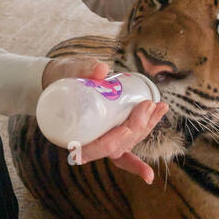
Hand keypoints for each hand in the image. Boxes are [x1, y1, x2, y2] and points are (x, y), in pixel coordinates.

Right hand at [40, 56, 166, 183]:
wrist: (58, 79)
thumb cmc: (62, 77)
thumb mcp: (68, 71)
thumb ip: (83, 69)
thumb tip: (102, 69)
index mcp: (75, 136)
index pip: (98, 148)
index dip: (114, 142)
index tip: (126, 129)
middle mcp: (90, 144)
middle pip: (119, 146)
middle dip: (138, 128)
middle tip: (149, 105)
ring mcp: (103, 140)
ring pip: (128, 143)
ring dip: (147, 127)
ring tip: (160, 107)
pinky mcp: (111, 132)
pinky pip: (130, 138)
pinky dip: (146, 128)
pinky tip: (160, 115)